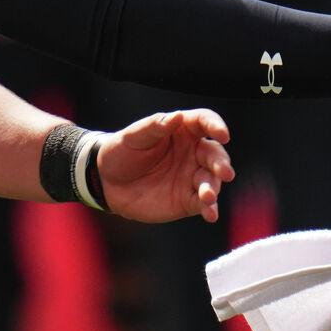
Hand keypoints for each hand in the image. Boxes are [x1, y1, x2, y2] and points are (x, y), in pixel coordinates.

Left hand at [97, 109, 235, 222]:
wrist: (107, 183)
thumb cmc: (121, 152)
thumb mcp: (133, 136)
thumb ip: (156, 126)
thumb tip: (178, 116)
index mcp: (182, 131)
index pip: (205, 122)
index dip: (217, 126)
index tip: (223, 135)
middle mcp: (192, 153)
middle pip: (215, 154)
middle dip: (221, 163)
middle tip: (224, 172)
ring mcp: (191, 177)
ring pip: (211, 180)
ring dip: (214, 188)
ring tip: (207, 196)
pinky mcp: (188, 200)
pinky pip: (203, 204)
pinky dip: (210, 209)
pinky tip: (210, 214)